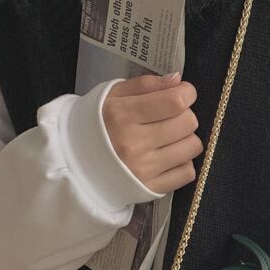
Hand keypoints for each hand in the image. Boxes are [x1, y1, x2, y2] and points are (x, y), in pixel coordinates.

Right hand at [102, 71, 202, 194]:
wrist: (76, 162)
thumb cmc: (98, 123)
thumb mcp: (112, 95)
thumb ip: (145, 85)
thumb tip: (178, 80)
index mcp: (122, 115)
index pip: (175, 102)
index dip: (186, 93)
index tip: (183, 93)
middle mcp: (134, 144)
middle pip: (188, 123)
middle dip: (185, 115)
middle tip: (171, 116)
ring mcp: (144, 169)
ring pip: (192, 147)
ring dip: (186, 139)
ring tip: (169, 137)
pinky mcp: (152, 189)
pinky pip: (188, 172)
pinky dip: (183, 162)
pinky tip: (167, 156)